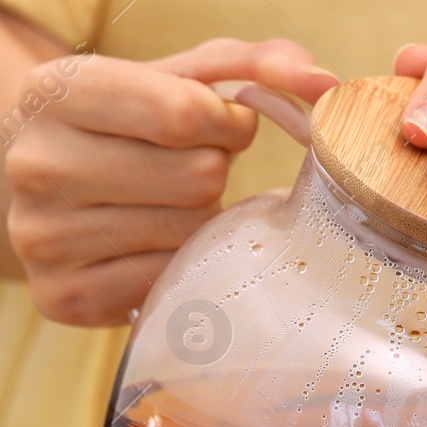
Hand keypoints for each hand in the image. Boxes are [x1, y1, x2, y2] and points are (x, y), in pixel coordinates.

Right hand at [5, 39, 336, 325]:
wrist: (58, 189)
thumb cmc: (132, 126)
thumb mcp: (182, 79)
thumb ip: (257, 65)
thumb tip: (323, 84)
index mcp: (57, 93)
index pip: (184, 114)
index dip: (227, 124)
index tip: (221, 126)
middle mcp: (37, 162)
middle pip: (197, 178)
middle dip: (213, 171)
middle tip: (185, 170)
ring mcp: (43, 235)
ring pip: (191, 233)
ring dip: (201, 221)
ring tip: (166, 206)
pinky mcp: (63, 295)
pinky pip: (170, 282)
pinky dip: (181, 265)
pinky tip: (154, 247)